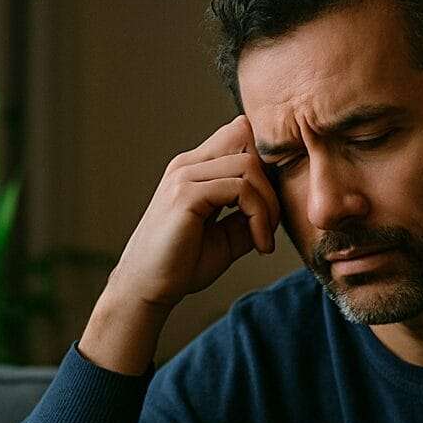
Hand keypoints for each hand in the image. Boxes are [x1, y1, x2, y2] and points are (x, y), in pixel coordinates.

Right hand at [80, 115, 279, 372]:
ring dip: (268, 205)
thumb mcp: (226, 236)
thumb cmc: (182, 264)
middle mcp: (188, 165)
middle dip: (271, 188)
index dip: (264, 165)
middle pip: (248, 147)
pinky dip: (259, 217)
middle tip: (270, 227)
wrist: (146, 288)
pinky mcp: (186, 195)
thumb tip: (276, 205)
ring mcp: (185, 177)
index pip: (238, 135)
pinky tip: (258, 244)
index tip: (268, 207)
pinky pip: (240, 190)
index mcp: (195, 169)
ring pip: (248, 166)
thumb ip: (248, 214)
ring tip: (263, 238)